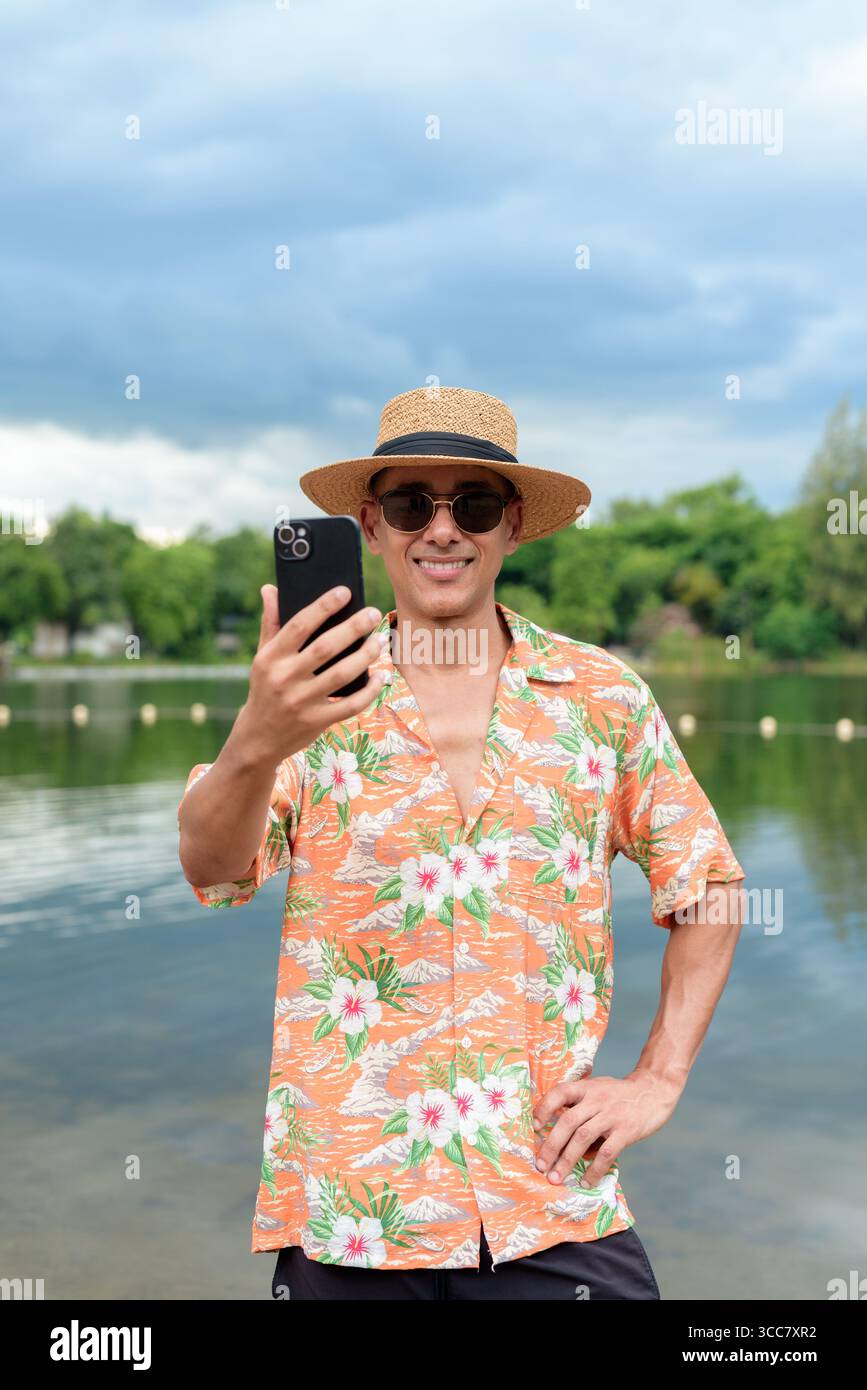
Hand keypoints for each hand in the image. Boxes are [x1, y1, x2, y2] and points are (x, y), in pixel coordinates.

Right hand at [232, 584, 387, 767]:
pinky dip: (370, 691)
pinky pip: (351, 705)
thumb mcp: (262, 657)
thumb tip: (270, 588)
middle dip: (353, 628)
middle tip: (372, 614)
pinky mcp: (316, 721)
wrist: (258, 738)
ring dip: (366, 655)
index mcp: (271, 658)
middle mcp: (285, 678)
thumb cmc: (265, 688)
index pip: (299, 625)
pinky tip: (381, 676)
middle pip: (326, 647)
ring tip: (379, 640)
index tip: (345, 591)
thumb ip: (270, 623)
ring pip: (342, 674)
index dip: (323, 606)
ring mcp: (301, 702)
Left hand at [531, 1068, 682, 1189]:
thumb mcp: (598, 1090)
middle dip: (551, 1145)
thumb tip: (561, 1139)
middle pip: (568, 1121)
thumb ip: (580, 1107)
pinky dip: (594, 1169)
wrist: (654, 1091)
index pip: (560, 1092)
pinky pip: (606, 1153)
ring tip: (556, 1178)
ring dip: (567, 1160)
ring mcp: (612, 1115)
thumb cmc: (619, 1095)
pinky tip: (586, 1181)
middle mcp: (597, 1099)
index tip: (534, 1126)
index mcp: (587, 1087)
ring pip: (583, 1137)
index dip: (545, 1107)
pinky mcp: (626, 1131)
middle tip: (540, 1165)